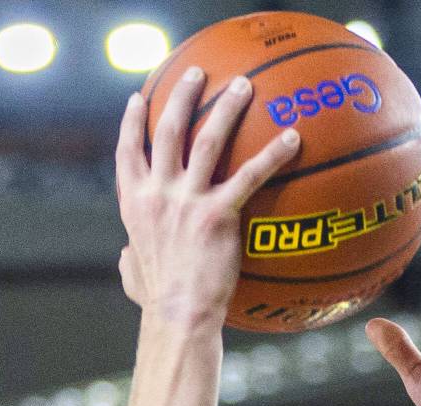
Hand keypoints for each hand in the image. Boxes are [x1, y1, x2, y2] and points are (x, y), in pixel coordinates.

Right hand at [114, 69, 300, 328]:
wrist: (177, 317)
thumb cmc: (158, 304)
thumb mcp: (134, 275)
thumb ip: (130, 259)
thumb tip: (127, 257)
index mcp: (135, 205)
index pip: (127, 153)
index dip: (131, 123)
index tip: (137, 100)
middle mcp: (157, 194)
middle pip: (167, 130)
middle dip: (181, 95)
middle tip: (197, 74)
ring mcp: (185, 201)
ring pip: (206, 140)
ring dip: (226, 108)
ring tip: (243, 86)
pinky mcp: (217, 215)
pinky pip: (249, 176)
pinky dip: (271, 155)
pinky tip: (293, 139)